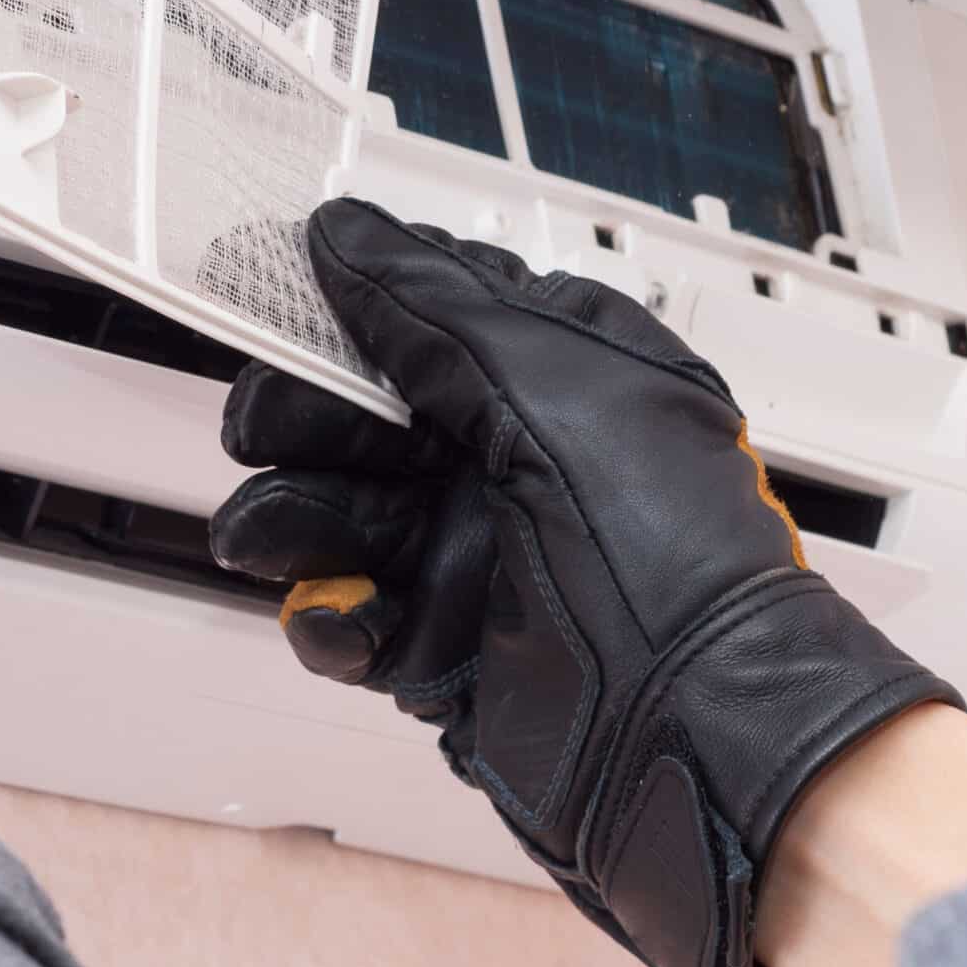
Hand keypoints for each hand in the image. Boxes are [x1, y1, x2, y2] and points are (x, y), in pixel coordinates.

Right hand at [208, 201, 959, 966]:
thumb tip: (345, 232)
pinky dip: (330, 616)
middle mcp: (509, 456)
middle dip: (303, 420)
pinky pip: (346, 614)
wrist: (699, 734)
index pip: (420, 315)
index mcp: (552, 374)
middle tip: (268, 430)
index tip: (272, 303)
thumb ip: (430, 304)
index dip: (340, 308)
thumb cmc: (666, 548)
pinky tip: (347, 616)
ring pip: (335, 512)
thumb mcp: (547, 384)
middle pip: (356, 413)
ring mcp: (472, 552)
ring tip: (280, 538)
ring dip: (294, 518)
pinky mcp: (440, 646)